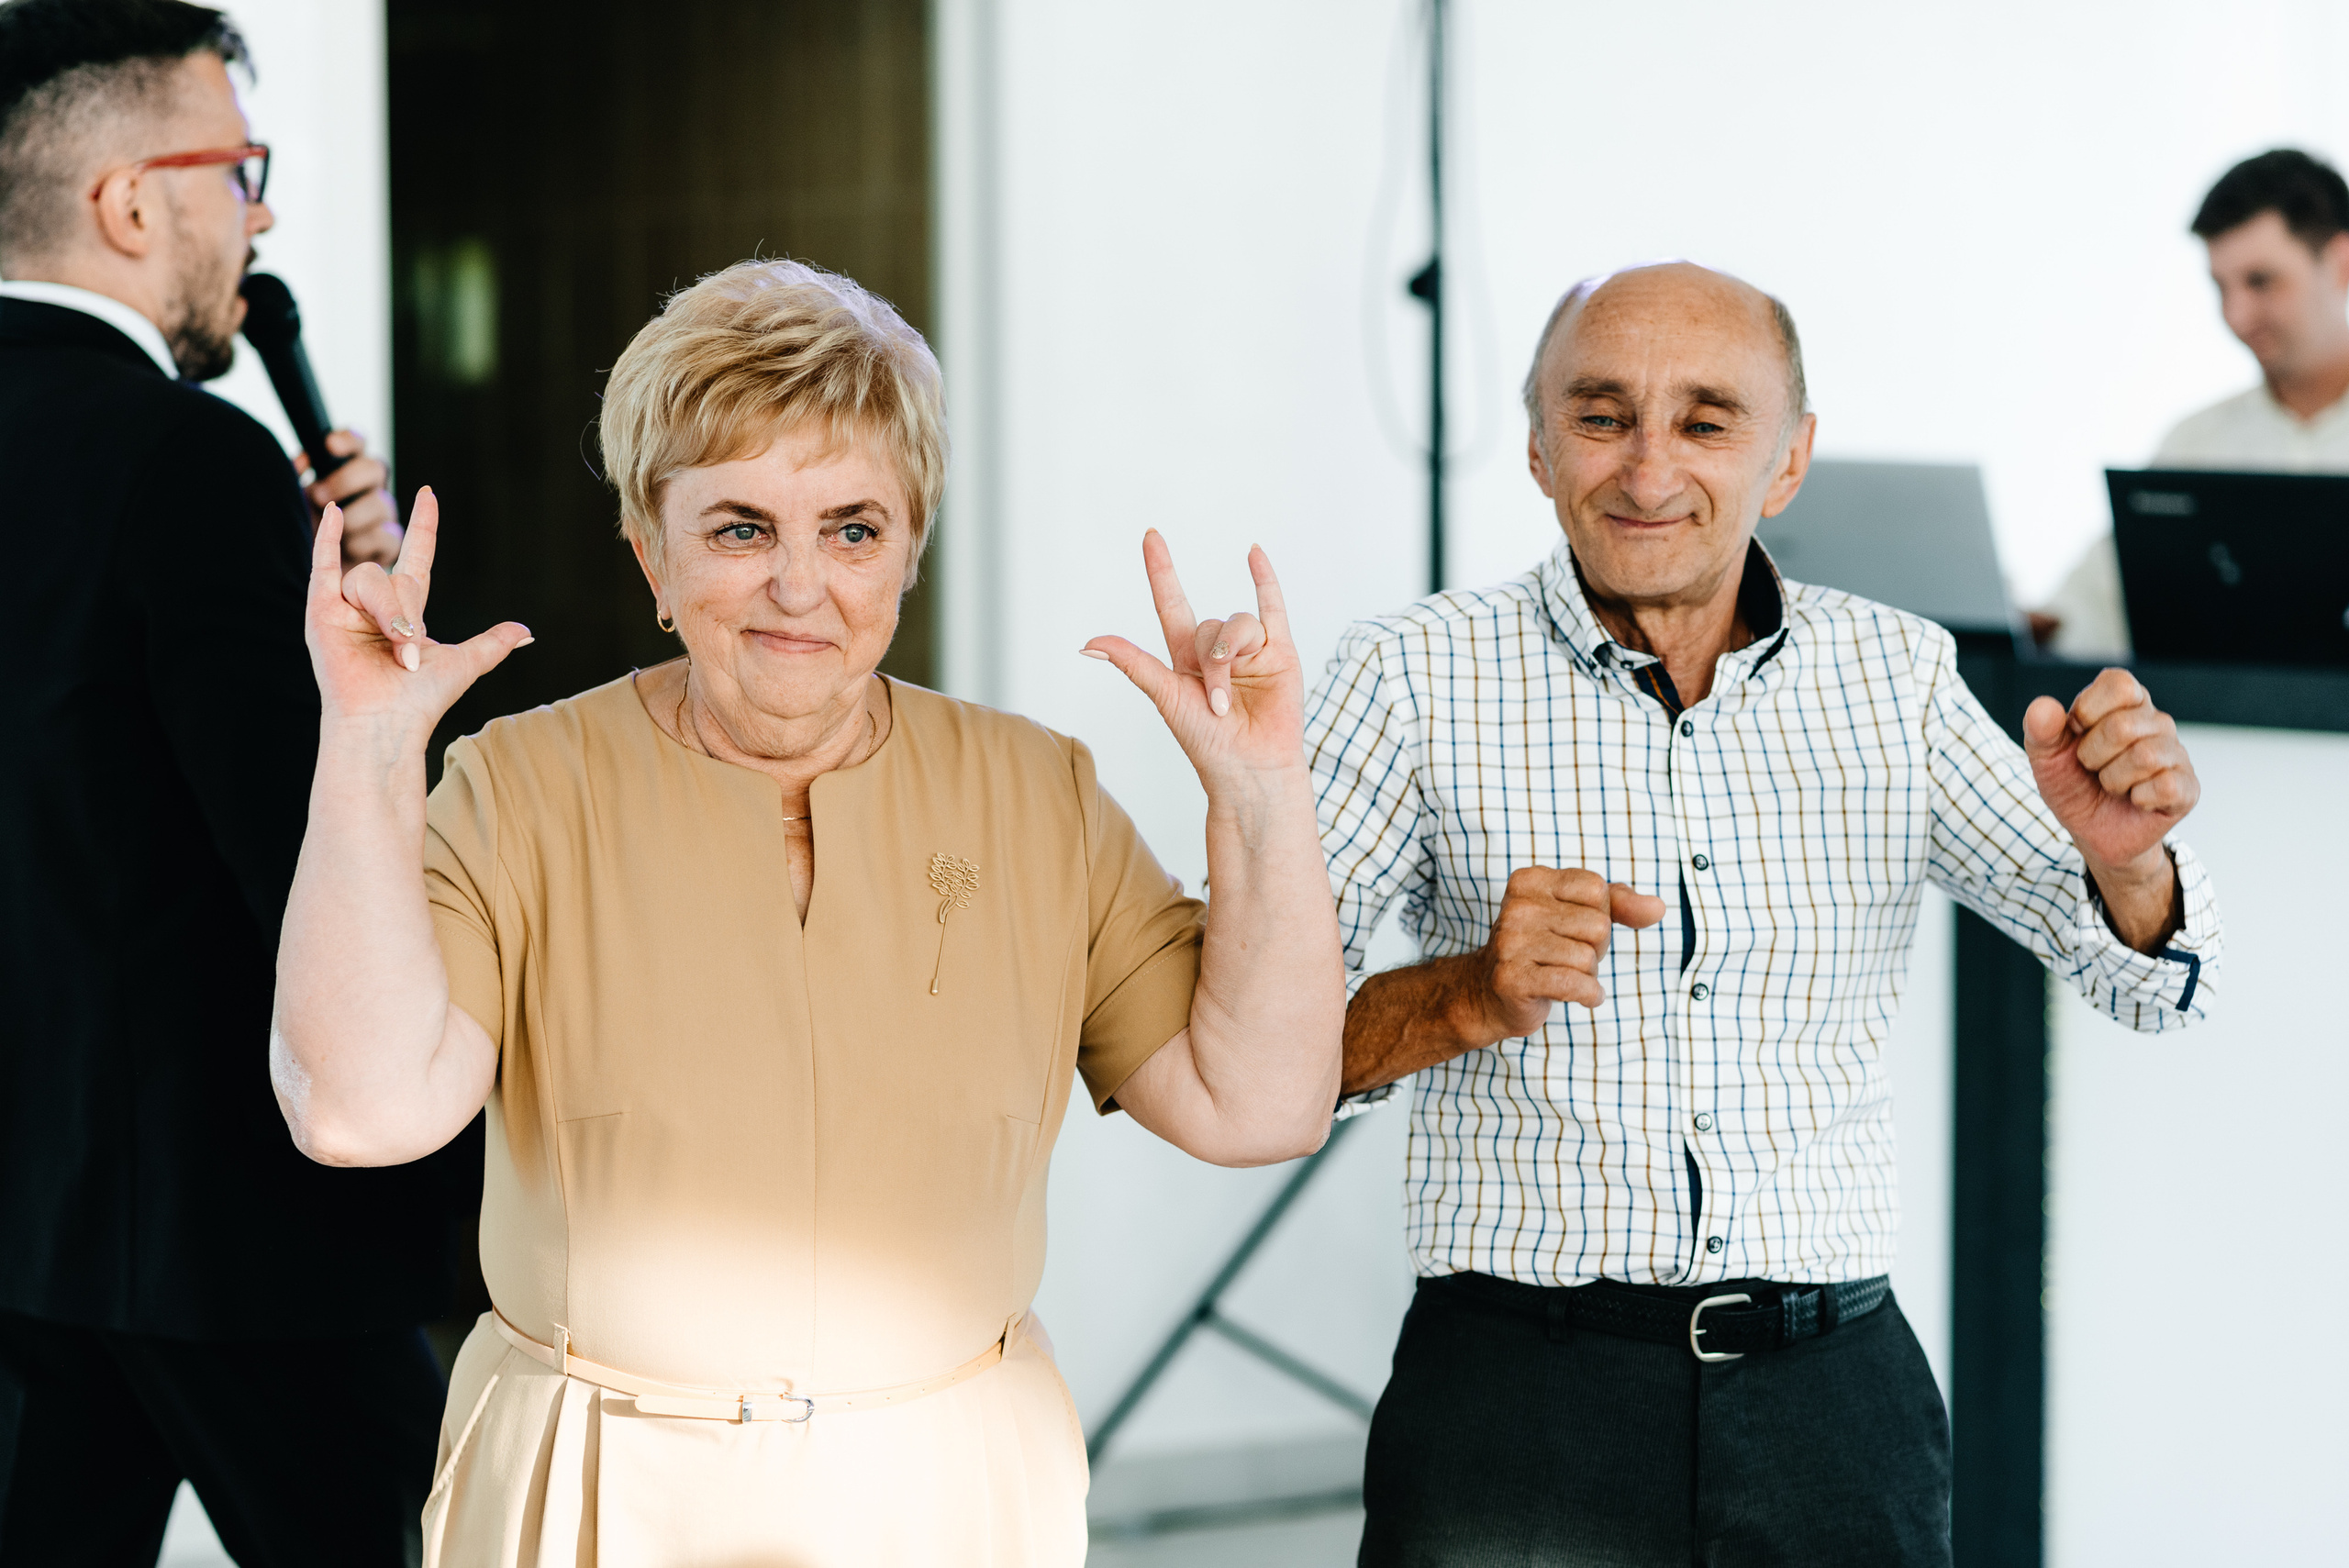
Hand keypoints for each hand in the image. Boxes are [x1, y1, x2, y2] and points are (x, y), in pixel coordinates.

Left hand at [296, 429, 400, 567]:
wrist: (314, 581)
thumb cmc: (301, 536)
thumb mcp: (291, 504)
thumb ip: (294, 480)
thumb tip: (304, 461)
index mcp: (345, 472)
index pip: (356, 444)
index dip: (348, 441)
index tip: (329, 446)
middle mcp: (368, 490)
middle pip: (375, 468)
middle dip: (346, 480)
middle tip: (319, 497)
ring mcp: (382, 517)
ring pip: (381, 503)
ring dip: (353, 516)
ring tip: (331, 530)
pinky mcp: (388, 544)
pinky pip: (386, 536)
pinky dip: (364, 541)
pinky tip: (347, 549)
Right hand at [306, 486, 531, 735]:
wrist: (387, 721)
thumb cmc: (421, 701)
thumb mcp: (464, 664)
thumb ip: (492, 643)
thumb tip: (526, 632)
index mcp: (409, 612)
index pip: (416, 557)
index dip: (424, 527)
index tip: (429, 495)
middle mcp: (377, 606)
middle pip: (392, 576)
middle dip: (405, 612)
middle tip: (409, 655)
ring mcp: (346, 608)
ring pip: (367, 577)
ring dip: (385, 612)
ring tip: (393, 649)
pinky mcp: (321, 614)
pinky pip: (323, 566)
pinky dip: (326, 539)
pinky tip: (335, 513)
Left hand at [1081, 531, 1304, 785]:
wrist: (1250, 771)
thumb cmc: (1206, 745)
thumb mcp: (1165, 697)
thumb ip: (1133, 664)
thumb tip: (1088, 645)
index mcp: (1185, 659)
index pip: (1171, 604)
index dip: (1161, 571)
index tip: (1151, 536)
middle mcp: (1218, 651)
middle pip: (1208, 623)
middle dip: (1211, 659)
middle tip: (1216, 702)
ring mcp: (1251, 651)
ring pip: (1239, 622)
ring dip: (1233, 655)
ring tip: (1233, 699)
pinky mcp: (1281, 654)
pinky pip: (1273, 607)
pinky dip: (1265, 579)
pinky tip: (1253, 552)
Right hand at [1466, 867, 1667, 1038]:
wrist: (1489, 992)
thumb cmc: (1543, 949)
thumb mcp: (1579, 915)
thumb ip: (1621, 904)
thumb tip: (1658, 907)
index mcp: (1531, 880)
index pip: (1597, 889)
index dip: (1600, 914)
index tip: (1573, 928)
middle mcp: (1517, 906)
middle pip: (1598, 926)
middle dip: (1595, 949)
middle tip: (1566, 956)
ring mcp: (1511, 943)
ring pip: (1588, 958)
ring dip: (1587, 974)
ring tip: (1561, 974)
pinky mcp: (1513, 978)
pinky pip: (1576, 984)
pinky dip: (1588, 995)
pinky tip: (1579, 995)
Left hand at [2023, 668, 2195, 947]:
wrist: (2092, 832)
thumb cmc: (2074, 784)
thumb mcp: (2047, 758)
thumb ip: (2041, 730)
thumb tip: (2043, 706)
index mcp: (2125, 702)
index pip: (2120, 683)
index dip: (2088, 712)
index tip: (2077, 735)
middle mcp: (2156, 721)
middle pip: (2124, 726)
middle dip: (2093, 756)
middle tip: (2093, 768)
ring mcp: (2176, 754)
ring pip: (2146, 756)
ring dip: (2113, 781)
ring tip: (2113, 786)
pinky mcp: (2188, 788)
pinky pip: (2165, 787)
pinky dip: (2138, 799)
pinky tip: (2136, 800)